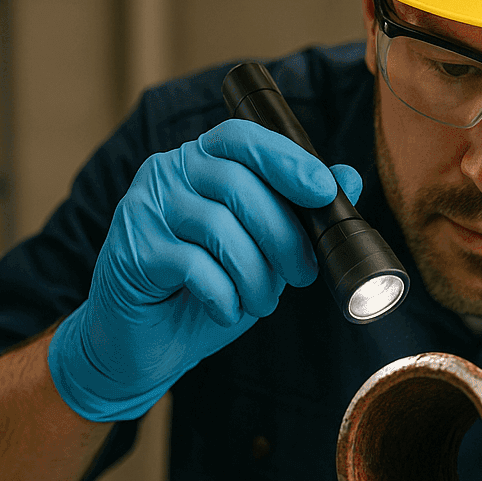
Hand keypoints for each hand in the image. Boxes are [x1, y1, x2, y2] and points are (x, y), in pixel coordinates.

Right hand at [48, 118, 361, 421]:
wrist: (143, 344)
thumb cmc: (206, 290)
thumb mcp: (263, 251)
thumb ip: (300, 212)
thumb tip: (350, 177)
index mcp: (201, 161)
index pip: (242, 137)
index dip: (286, 160)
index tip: (324, 191)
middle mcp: (167, 172)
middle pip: (237, 185)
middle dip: (283, 235)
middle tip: (303, 274)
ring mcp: (143, 208)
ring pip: (219, 228)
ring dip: (255, 275)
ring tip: (261, 301)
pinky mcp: (131, 250)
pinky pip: (193, 265)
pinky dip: (224, 295)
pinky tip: (227, 309)